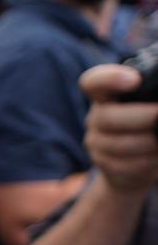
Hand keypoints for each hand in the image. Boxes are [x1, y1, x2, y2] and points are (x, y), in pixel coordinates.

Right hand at [80, 64, 157, 193]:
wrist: (134, 163)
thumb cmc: (148, 126)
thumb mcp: (148, 107)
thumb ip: (151, 99)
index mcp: (107, 95)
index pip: (94, 82)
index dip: (109, 79)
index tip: (135, 80)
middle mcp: (96, 117)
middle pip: (107, 117)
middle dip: (141, 118)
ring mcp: (95, 141)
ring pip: (119, 144)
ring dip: (148, 144)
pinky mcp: (102, 163)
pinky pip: (123, 165)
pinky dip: (146, 162)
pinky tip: (154, 158)